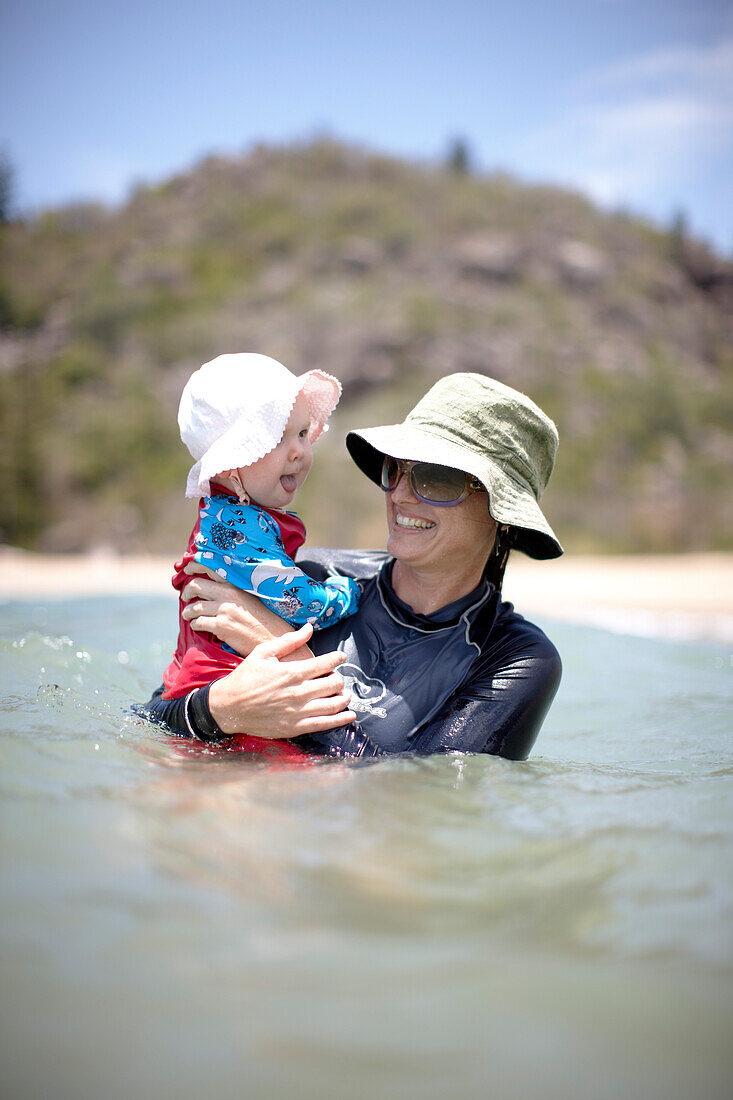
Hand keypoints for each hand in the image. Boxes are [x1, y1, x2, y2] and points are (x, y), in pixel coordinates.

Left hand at [182, 562, 295, 653]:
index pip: (211, 567)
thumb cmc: (263, 619)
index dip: (194, 565)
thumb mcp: (251, 597)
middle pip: (196, 585)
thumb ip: (234, 590)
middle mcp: (229, 593)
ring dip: (188, 612)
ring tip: (188, 615)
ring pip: (193, 607)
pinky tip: (198, 626)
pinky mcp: (221, 626)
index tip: (186, 570)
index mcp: (236, 583)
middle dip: (186, 592)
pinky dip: (194, 624)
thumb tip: (215, 588)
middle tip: (186, 597)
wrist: (274, 637)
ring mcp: (224, 609)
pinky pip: (198, 623)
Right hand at [207, 624, 355, 737]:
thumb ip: (289, 641)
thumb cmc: (245, 677)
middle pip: (334, 683)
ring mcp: (299, 711)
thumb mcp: (263, 653)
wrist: (228, 706)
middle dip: (339, 678)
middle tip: (337, 677)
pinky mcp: (296, 727)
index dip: (337, 658)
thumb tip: (309, 628)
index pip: (326, 663)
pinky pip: (325, 724)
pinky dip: (341, 719)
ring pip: (334, 704)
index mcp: (292, 672)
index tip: (340, 657)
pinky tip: (349, 715)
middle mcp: (299, 692)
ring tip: (344, 694)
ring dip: (343, 697)